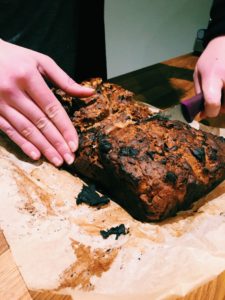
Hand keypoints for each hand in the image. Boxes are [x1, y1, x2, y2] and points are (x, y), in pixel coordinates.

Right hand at [0, 40, 93, 165]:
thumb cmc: (15, 58)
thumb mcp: (40, 61)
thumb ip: (65, 80)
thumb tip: (89, 92)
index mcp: (28, 77)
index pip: (52, 108)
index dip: (65, 128)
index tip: (75, 144)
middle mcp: (13, 91)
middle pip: (41, 122)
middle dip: (57, 143)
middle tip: (69, 159)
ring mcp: (0, 102)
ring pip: (26, 130)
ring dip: (43, 148)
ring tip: (57, 161)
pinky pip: (9, 130)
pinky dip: (22, 144)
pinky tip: (35, 155)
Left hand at [194, 36, 224, 118]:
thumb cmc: (210, 59)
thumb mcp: (198, 75)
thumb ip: (199, 95)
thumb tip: (203, 115)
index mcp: (212, 77)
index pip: (213, 103)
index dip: (210, 111)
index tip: (207, 110)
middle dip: (220, 108)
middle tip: (217, 98)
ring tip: (223, 90)